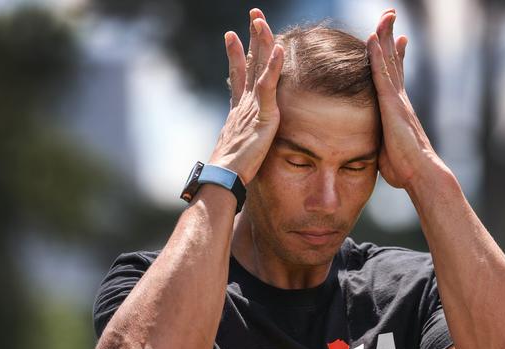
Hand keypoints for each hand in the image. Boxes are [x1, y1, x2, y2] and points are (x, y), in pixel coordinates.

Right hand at [208, 8, 283, 183]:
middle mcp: (244, 103)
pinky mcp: (262, 115)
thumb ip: (242, 137)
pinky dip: (273, 67)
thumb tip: (240, 142)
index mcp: (239, 109)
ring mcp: (252, 106)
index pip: (238, 75)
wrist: (225, 176)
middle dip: (251, 37)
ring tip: (260, 20)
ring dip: (260, 41)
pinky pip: (268, 86)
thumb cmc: (233, 169)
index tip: (231, 35)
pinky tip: (279, 49)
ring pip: (257, 67)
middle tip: (253, 15)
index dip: (235, 54)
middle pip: (248, 62)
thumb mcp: (239, 147)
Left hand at [368, 10, 439, 188]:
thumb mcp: (386, 152)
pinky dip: (376, 55)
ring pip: (389, 61)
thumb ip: (381, 144)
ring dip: (385, 37)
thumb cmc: (405, 169)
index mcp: (399, 110)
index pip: (397, 78)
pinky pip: (382, 74)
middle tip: (390, 16)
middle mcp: (400, 100)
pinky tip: (372, 38)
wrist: (420, 174)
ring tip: (385, 15)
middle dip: (392, 38)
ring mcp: (397, 100)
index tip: (400, 40)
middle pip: (394, 61)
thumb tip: (374, 151)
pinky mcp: (392, 105)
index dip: (397, 58)